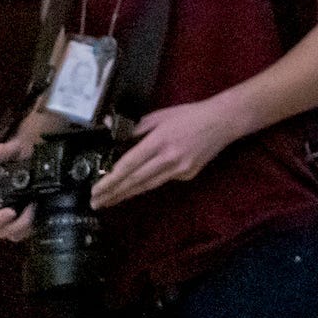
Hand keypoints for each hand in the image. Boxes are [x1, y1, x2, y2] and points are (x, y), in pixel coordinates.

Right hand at [0, 139, 34, 242]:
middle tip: (32, 207)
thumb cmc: (21, 155)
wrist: (38, 157)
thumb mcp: (16, 150)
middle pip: (1, 232)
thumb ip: (5, 150)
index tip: (11, 211)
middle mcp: (0, 212)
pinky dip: (36, 227)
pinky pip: (29, 232)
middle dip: (16, 225)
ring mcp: (15, 218)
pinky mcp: (30, 220)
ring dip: (27, 227)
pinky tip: (46, 213)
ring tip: (39, 208)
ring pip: (15, 235)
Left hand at [90, 97, 242, 210]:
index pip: (129, 164)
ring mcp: (179, 169)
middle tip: (95, 203)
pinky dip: (149, 183)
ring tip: (109, 202)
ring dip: (126, 195)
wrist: (223, 121)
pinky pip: (163, 180)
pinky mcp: (188, 175)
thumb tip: (114, 134)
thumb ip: (137, 127)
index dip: (111, 179)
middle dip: (112, 193)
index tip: (96, 189)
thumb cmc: (190, 114)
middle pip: (135, 180)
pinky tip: (137, 186)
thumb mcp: (162, 115)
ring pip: (147, 186)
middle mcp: (169, 158)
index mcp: (160, 140)